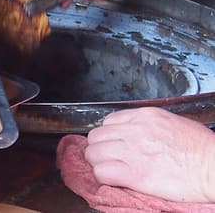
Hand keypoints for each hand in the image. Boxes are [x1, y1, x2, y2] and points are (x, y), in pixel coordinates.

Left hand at [85, 107, 214, 202]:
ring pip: (93, 153)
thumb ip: (147, 125)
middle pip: (96, 136)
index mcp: (144, 116)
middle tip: (107, 158)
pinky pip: (101, 172)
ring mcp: (132, 151)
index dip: (108, 135)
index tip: (112, 144)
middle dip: (99, 148)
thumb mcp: (172, 123)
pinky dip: (103, 177)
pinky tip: (113, 179)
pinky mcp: (134, 174)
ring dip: (98, 162)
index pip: (108, 121)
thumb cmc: (202, 149)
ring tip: (109, 169)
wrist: (214, 168)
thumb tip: (133, 132)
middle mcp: (134, 130)